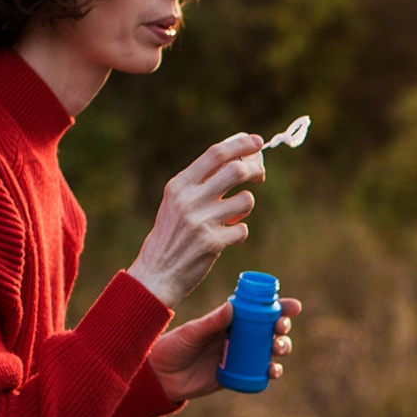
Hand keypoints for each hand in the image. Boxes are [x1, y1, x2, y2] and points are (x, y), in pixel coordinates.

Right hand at [126, 131, 268, 306]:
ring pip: (246, 200)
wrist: (156, 274)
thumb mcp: (176, 203)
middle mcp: (189, 199)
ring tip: (234, 214)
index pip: (216, 153)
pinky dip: (239, 232)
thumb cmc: (171, 235)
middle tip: (260, 174)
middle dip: (255, 169)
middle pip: (236, 170)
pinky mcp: (212, 243)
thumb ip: (201, 182)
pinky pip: (242, 229)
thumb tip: (239, 158)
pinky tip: (226, 237)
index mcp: (179, 185)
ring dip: (246, 205)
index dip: (241, 144)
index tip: (256, 142)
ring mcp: (201, 221)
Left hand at [147, 296, 300, 400]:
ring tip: (278, 349)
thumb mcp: (192, 332)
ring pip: (268, 351)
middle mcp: (237, 336)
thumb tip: (232, 305)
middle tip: (281, 328)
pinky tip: (273, 371)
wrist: (160, 377)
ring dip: (280, 348)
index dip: (279, 307)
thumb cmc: (173, 347)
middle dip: (282, 328)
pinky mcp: (236, 375)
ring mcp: (238, 356)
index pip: (258, 310)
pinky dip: (270, 372)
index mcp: (229, 320)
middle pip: (269, 330)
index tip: (294, 306)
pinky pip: (259, 373)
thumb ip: (211, 322)